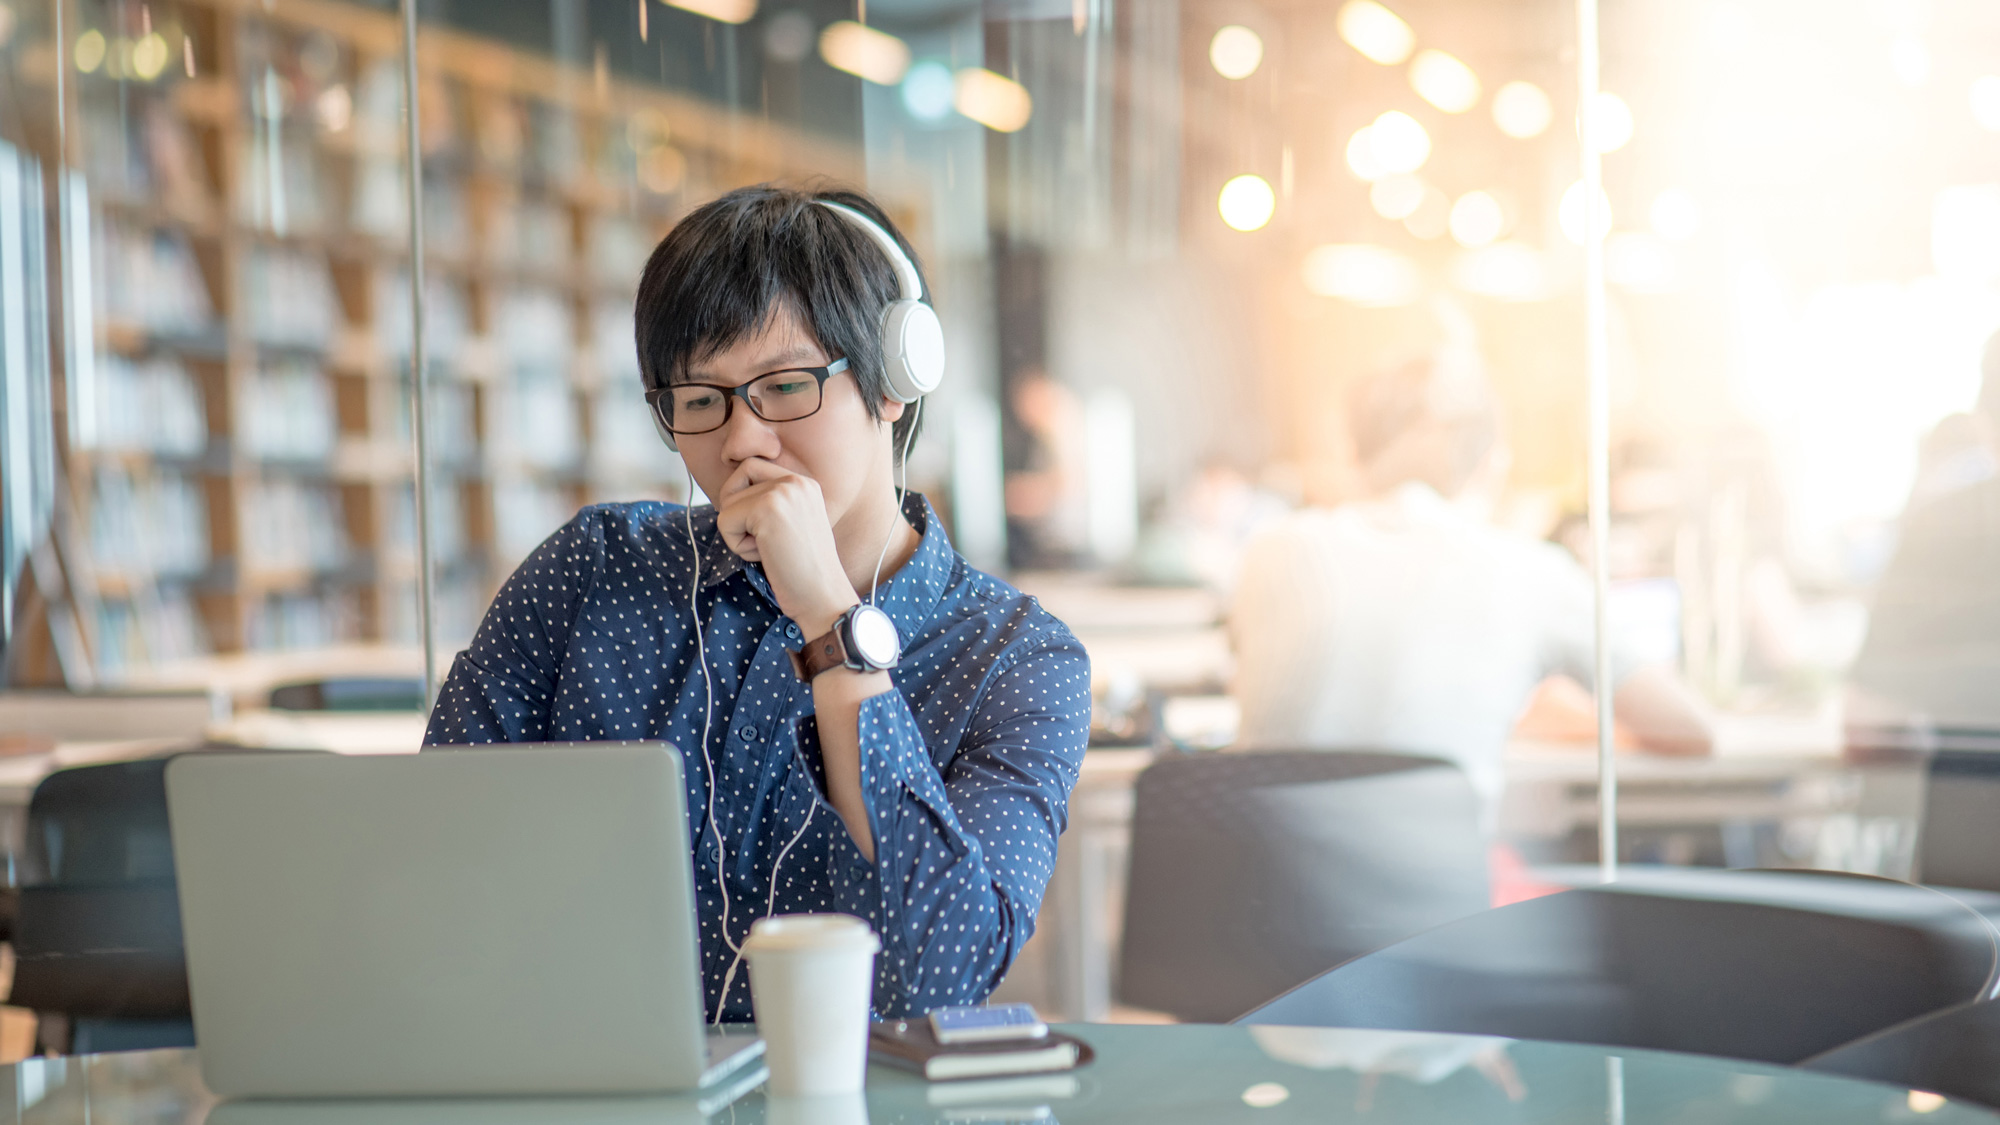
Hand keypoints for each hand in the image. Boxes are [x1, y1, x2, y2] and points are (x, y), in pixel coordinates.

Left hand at [713, 457, 856, 636]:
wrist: (823, 597)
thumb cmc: (804, 571)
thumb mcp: (792, 525)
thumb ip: (768, 503)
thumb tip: (727, 495)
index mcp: (805, 483)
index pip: (752, 466)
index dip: (743, 495)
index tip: (759, 526)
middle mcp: (797, 480)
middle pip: (737, 478)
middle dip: (738, 512)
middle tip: (761, 539)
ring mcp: (783, 492)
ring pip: (728, 502)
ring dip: (738, 532)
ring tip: (768, 549)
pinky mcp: (768, 509)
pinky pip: (725, 521)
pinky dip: (737, 545)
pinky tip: (765, 556)